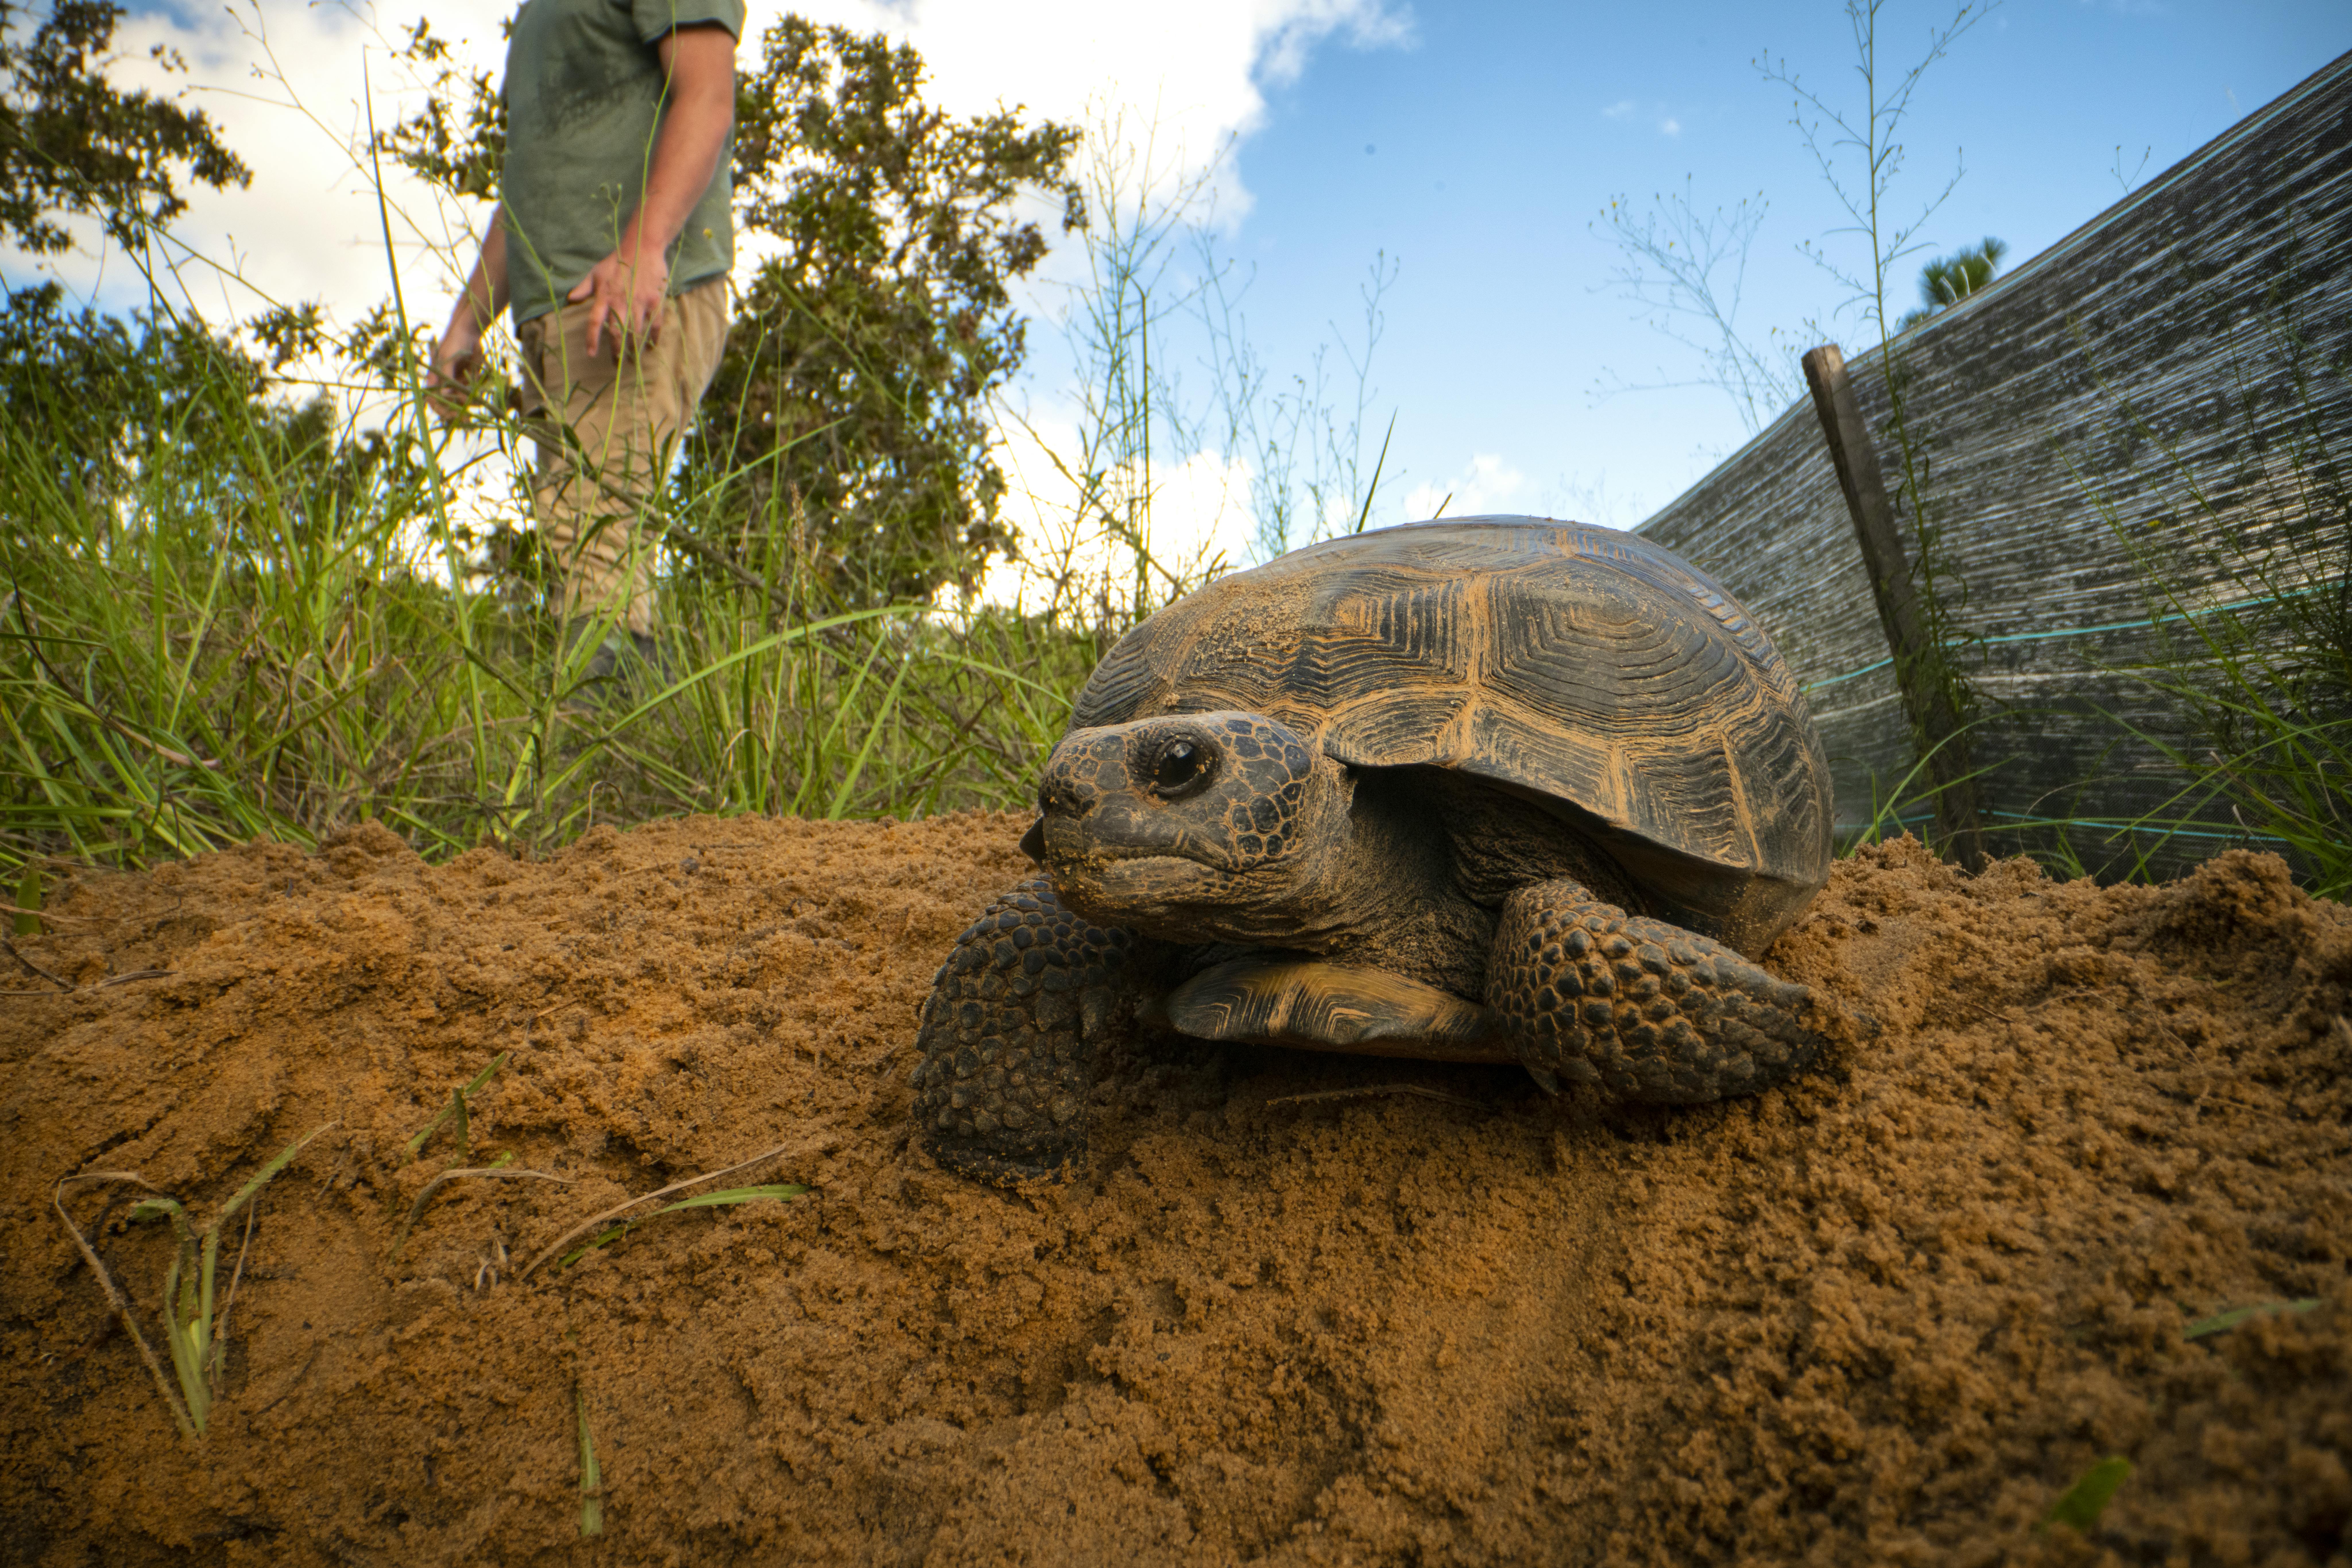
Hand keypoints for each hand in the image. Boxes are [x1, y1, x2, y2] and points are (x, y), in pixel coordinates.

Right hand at [425, 313, 483, 424]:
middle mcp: (445, 385)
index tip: (452, 414)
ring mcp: (457, 384)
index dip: (441, 409)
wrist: (470, 333)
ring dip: (468, 408)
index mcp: (435, 379)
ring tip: (476, 406)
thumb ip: (447, 376)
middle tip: (467, 418)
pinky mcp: (469, 383)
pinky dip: (476, 400)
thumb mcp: (448, 357)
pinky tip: (481, 400)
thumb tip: (444, 396)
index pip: (433, 400)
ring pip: (461, 403)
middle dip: (455, 413)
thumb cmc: (454, 342)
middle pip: (447, 405)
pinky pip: (472, 396)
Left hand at [567, 242, 668, 358]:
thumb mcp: (596, 272)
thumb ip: (584, 288)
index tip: (591, 354)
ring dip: (634, 349)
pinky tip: (652, 346)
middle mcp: (621, 302)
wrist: (643, 246)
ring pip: (636, 332)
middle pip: (617, 333)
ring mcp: (640, 302)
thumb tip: (570, 299)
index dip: (592, 339)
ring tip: (633, 359)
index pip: (595, 322)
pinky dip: (654, 337)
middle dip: (617, 351)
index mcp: (605, 296)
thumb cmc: (618, 260)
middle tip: (617, 363)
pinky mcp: (655, 301)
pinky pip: (656, 325)